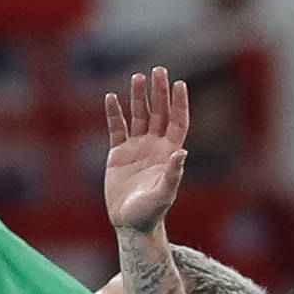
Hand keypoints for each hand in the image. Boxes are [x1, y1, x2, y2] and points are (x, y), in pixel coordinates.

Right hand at [101, 67, 189, 232]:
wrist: (130, 223)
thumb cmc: (151, 212)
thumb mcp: (164, 194)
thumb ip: (173, 174)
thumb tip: (182, 153)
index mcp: (169, 153)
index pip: (177, 122)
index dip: (179, 103)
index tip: (180, 83)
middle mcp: (155, 147)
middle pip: (158, 113)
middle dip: (159, 93)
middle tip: (159, 70)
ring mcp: (136, 148)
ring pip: (138, 116)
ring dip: (138, 97)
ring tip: (137, 77)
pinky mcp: (118, 154)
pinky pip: (116, 129)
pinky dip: (114, 114)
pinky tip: (111, 98)